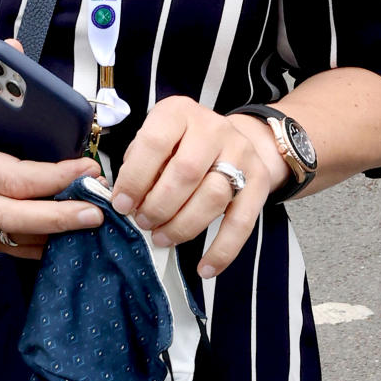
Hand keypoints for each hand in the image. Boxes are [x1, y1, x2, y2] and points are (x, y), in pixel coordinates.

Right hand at [0, 70, 102, 261]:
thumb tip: (16, 51)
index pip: (17, 178)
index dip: (55, 177)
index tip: (85, 167)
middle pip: (21, 219)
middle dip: (63, 217)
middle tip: (98, 210)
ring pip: (17, 240)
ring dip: (56, 235)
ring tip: (90, 224)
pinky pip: (8, 249)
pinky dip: (38, 247)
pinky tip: (64, 240)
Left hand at [108, 98, 288, 278]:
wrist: (235, 138)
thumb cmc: (181, 144)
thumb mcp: (156, 140)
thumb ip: (139, 164)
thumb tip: (124, 201)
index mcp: (179, 112)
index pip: (154, 143)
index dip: (135, 178)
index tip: (121, 204)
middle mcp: (213, 128)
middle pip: (186, 173)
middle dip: (158, 205)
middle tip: (143, 222)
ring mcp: (240, 153)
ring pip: (213, 197)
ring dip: (183, 226)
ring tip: (161, 237)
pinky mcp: (259, 181)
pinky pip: (242, 222)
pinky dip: (222, 249)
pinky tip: (205, 267)